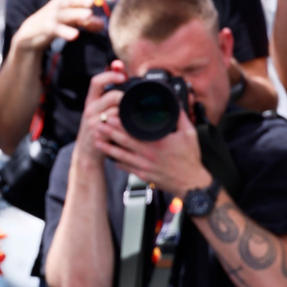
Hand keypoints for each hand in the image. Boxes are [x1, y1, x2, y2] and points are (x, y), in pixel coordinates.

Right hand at [13, 0, 104, 51]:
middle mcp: (59, 5)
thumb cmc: (56, 22)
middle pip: (70, 0)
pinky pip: (58, 30)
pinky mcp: (48, 29)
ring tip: (89, 15)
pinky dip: (66, 32)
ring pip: (65, 14)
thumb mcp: (71, 19)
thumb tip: (103, 25)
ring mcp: (53, 17)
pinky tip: (75, 35)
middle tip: (92, 0)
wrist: (31, 32)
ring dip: (77, 14)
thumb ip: (87, 22)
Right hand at [76, 65, 126, 163]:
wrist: (87, 152)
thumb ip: (107, 90)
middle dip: (125, 97)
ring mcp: (93, 122)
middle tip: (133, 101)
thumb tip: (117, 66)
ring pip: (117, 111)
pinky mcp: (99, 134)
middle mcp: (90, 110)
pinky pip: (117, 126)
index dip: (110, 75)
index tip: (123, 75)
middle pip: (112, 95)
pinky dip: (126, 125)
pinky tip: (131, 126)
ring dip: (127, 112)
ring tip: (133, 115)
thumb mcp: (98, 108)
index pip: (96, 81)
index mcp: (90, 101)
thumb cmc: (97, 128)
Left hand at [95, 109, 210, 197]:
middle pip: (123, 142)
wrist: (190, 183)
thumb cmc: (190, 159)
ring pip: (121, 156)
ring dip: (107, 148)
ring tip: (96, 141)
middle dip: (108, 133)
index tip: (110, 117)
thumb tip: (174, 103)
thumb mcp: (189, 134)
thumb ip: (180, 117)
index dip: (121, 124)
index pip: (134, 131)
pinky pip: (126, 167)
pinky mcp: (142, 175)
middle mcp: (147, 155)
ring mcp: (143, 166)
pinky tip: (109, 157)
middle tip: (97, 125)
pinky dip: (116, 162)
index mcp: (157, 143)